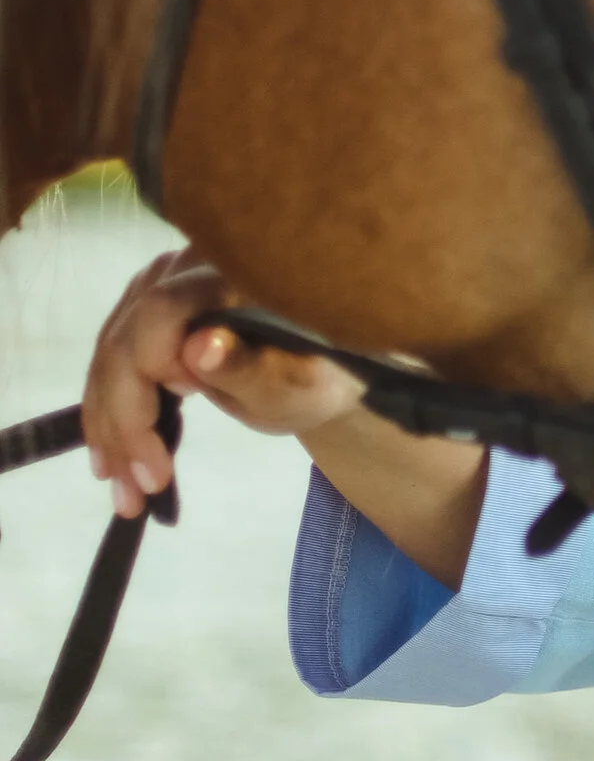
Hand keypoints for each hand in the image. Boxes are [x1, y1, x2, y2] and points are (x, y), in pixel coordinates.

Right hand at [82, 245, 365, 519]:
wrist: (318, 366)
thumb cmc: (317, 374)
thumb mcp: (297, 385)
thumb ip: (251, 367)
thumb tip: (199, 346)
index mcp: (229, 274)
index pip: (160, 311)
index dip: (151, 372)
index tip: (173, 427)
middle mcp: (183, 267)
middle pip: (125, 341)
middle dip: (124, 423)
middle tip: (145, 487)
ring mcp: (158, 286)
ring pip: (109, 359)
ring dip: (109, 431)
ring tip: (128, 493)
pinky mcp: (143, 311)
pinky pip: (110, 366)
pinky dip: (108, 419)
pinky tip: (112, 464)